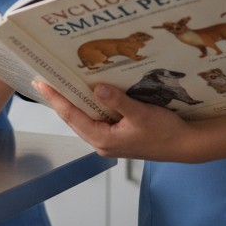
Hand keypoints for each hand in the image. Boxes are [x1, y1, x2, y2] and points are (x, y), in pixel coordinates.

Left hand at [32, 80, 192, 160]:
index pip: (70, 115)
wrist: (186, 145)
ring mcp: (108, 140)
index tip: (40, 83)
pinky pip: (95, 118)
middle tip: (44, 79)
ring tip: (59, 83)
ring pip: (82, 118)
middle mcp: (101, 142)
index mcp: (102, 139)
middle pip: (72, 117)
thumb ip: (117, 100)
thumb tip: (96, 88)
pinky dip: (88, 105)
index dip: (55, 98)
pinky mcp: (116, 136)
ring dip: (72, 101)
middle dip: (58, 98)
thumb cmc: (165, 132)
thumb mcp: (141, 113)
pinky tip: (86, 92)